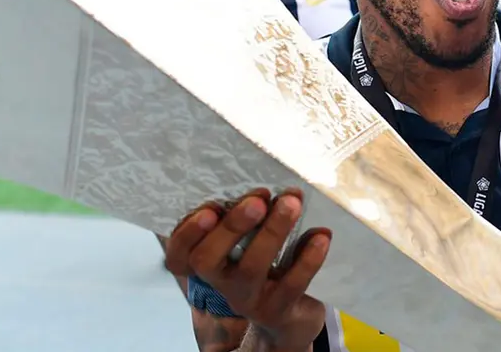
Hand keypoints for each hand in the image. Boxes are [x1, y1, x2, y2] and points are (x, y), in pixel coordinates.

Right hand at [165, 188, 331, 351]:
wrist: (290, 314)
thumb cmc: (263, 262)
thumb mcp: (247, 241)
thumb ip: (247, 216)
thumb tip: (270, 186)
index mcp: (207, 261)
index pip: (179, 253)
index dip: (187, 233)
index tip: (210, 209)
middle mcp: (220, 282)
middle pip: (207, 260)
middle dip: (232, 226)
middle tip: (258, 199)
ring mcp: (247, 298)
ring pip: (250, 269)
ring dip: (272, 232)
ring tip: (291, 203)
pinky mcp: (278, 309)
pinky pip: (291, 284)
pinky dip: (307, 258)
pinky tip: (321, 235)